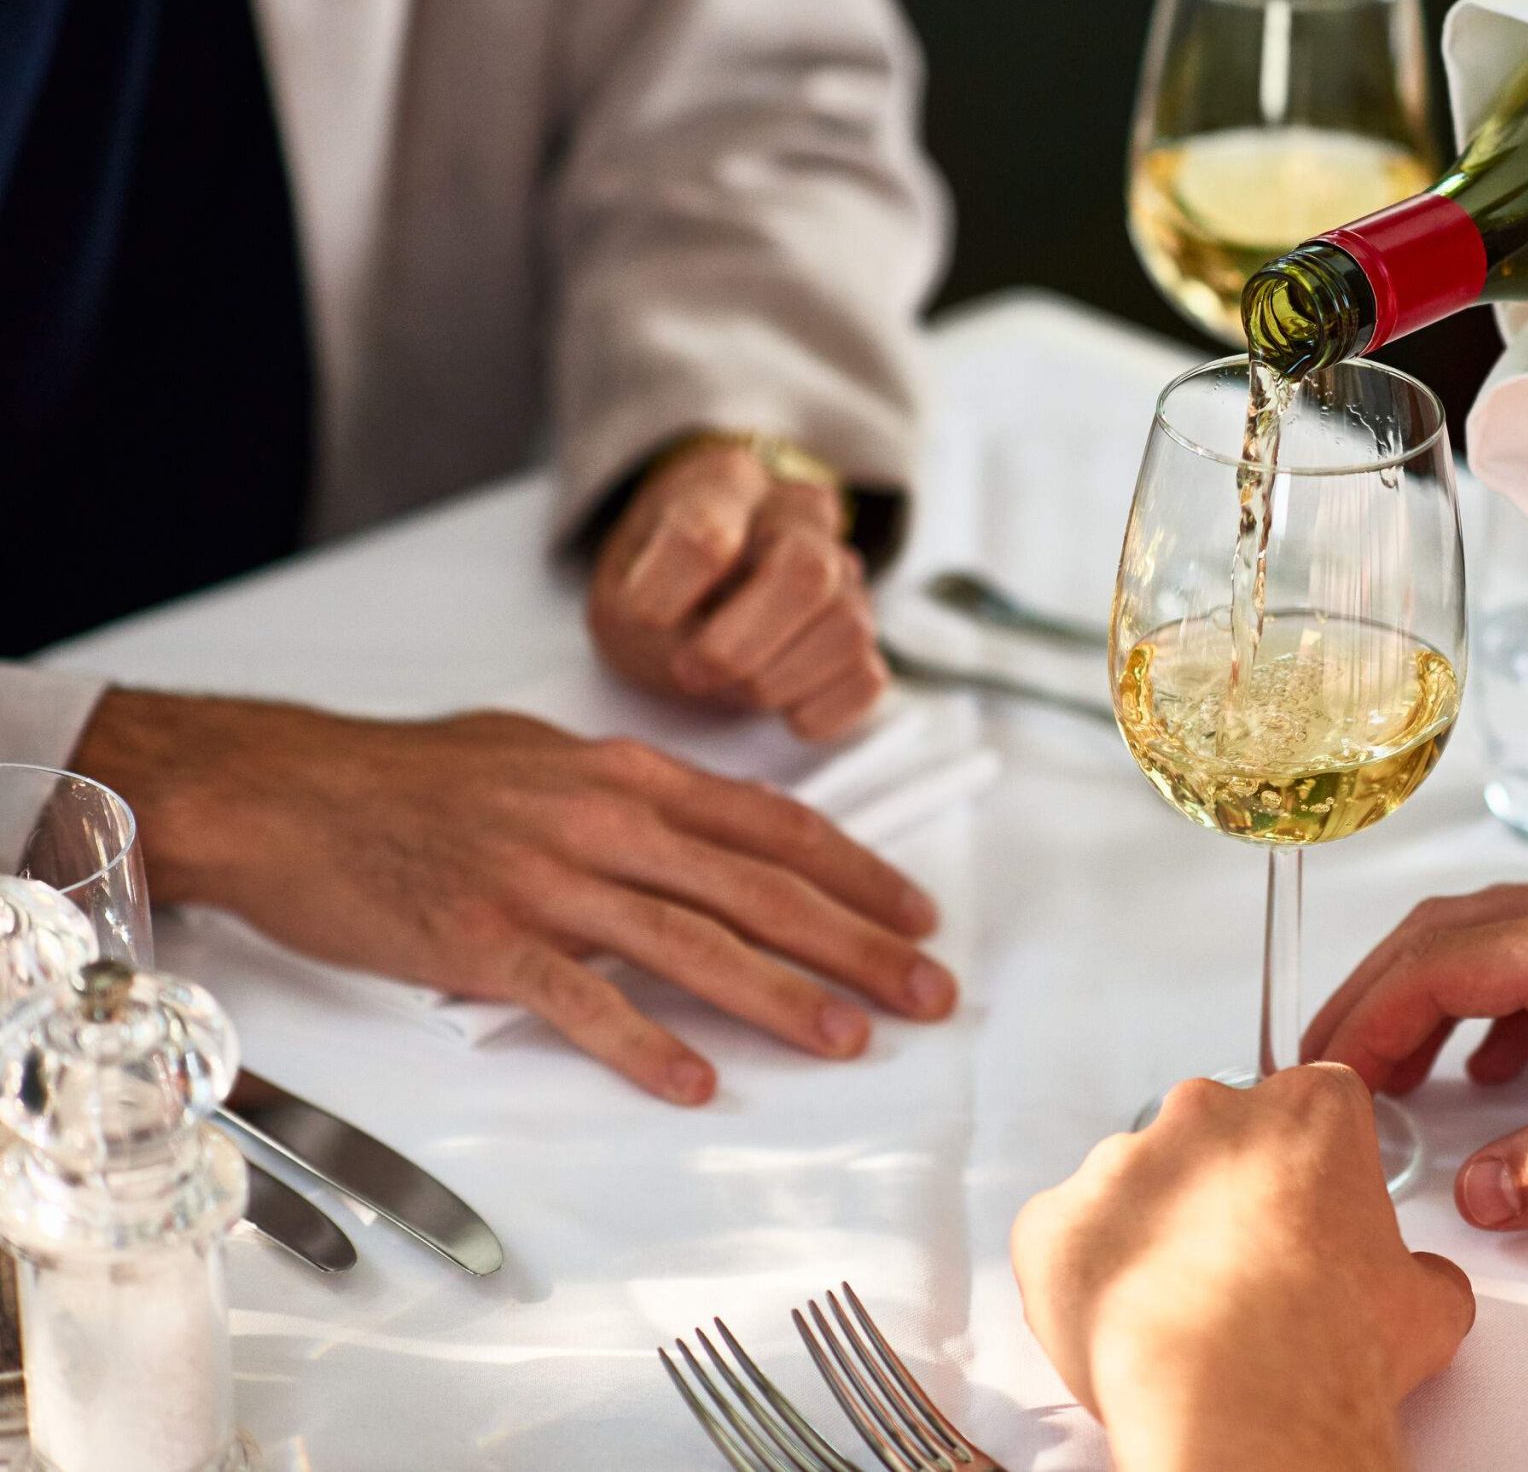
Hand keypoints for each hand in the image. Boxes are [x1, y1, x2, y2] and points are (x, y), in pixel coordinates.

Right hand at [75, 689, 955, 1103]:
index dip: (856, 874)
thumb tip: (701, 827)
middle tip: (926, 992)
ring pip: (691, 943)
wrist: (293, 793)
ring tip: (846, 1039)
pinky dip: (643, 1043)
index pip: (774, 826)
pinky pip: (581, 1001)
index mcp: (630, 774)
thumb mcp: (546, 755)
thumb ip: (631, 792)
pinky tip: (695, 1081)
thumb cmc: (416, 775)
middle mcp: (605, 820)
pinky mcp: (485, 940)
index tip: (918, 917)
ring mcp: (547, 881)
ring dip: (778, 997)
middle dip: (855, 944)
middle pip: (759, 888)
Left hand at [588, 439, 888, 741]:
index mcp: (728, 482)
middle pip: (805, 571)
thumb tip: (704, 659)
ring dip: (775, 681)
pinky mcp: (868, 630)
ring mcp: (845, 570)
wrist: (696, 595)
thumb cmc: (659, 588)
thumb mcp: (622, 590)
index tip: (643, 618)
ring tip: (734, 686)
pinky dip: (819, 709)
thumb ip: (647, 616)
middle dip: (740, 645)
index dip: (668, 593)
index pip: (705, 535)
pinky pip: (867, 677)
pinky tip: (779, 707)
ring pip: (846, 626)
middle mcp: (800, 514)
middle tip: (691, 674)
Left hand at [1011, 1066, 1471, 1471]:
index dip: (1312, 1169)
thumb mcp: (1426, 1304)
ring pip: (1136, 1186)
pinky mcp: (1056, 1219)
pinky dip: (1088, 1276)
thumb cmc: (1331, 1343)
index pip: (1312, 1108)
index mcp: (1308, 1109)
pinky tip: (1126, 1325)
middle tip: (1248, 1272)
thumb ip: (1418, 1269)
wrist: (1243, 1397)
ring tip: (1186, 1312)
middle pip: (1215, 1135)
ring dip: (1155, 1234)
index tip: (1309, 1214)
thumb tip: (1419, 1287)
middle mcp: (1210, 1112)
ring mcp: (1124, 1159)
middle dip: (1227, 1193)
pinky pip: (1066, 1237)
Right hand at [1304, 874, 1527, 1232]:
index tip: (1318, 1072)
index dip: (1359, 1018)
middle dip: (1374, 998)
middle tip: (1329, 1067)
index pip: (1431, 964)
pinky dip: (1497, 995)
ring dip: (1431, 994)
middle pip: (1445, 932)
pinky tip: (1511, 1055)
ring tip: (1400, 1070)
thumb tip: (1484, 1191)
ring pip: (1494, 932)